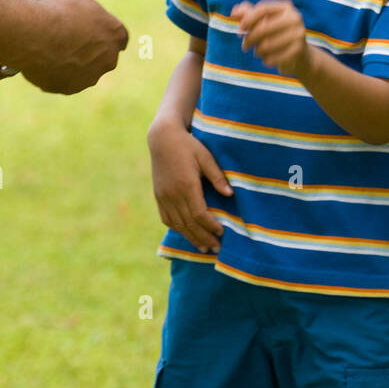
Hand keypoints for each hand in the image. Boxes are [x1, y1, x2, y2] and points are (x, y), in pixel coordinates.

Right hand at [16, 0, 127, 93]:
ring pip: (84, 71)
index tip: (90, 26)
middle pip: (103, 56)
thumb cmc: (55, 7)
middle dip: (91, 49)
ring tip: (52, 49)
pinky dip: (55, 72)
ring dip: (73, 63)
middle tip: (70, 38)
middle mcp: (108, 59)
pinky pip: (63, 80)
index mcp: (116, 34)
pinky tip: (42, 60)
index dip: (103, 29)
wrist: (32, 34)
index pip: (118, 35)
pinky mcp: (69, 88)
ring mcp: (89, 77)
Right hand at [148, 118, 231, 253]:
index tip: (222, 232)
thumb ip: (217, 177)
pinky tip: (186, 233)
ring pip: (177, 224)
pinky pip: (166, 218)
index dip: (210, 226)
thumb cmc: (188, 145)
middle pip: (189, 223)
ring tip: (203, 248)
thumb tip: (230, 194)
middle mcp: (173, 194)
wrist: (162, 138)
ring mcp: (163, 196)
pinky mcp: (158, 196)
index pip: (199, 214)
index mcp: (186, 185)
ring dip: (191, 237)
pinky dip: (177, 229)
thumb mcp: (206, 157)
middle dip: (203, 238)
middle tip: (216, 249)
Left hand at [231, 0, 310, 78]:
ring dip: (257, 51)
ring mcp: (298, 33)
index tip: (239, 31)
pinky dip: (266, 60)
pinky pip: (274, 57)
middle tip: (245, 46)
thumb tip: (234, 12)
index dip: (247, 20)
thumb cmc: (276, 34)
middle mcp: (294, 17)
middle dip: (249, 39)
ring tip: (257, 52)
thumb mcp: (264, 22)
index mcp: (285, 7)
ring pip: (267, 44)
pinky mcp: (299, 49)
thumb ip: (248, 14)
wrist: (300, 54)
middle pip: (263, 27)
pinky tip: (266, 60)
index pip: (262, 9)